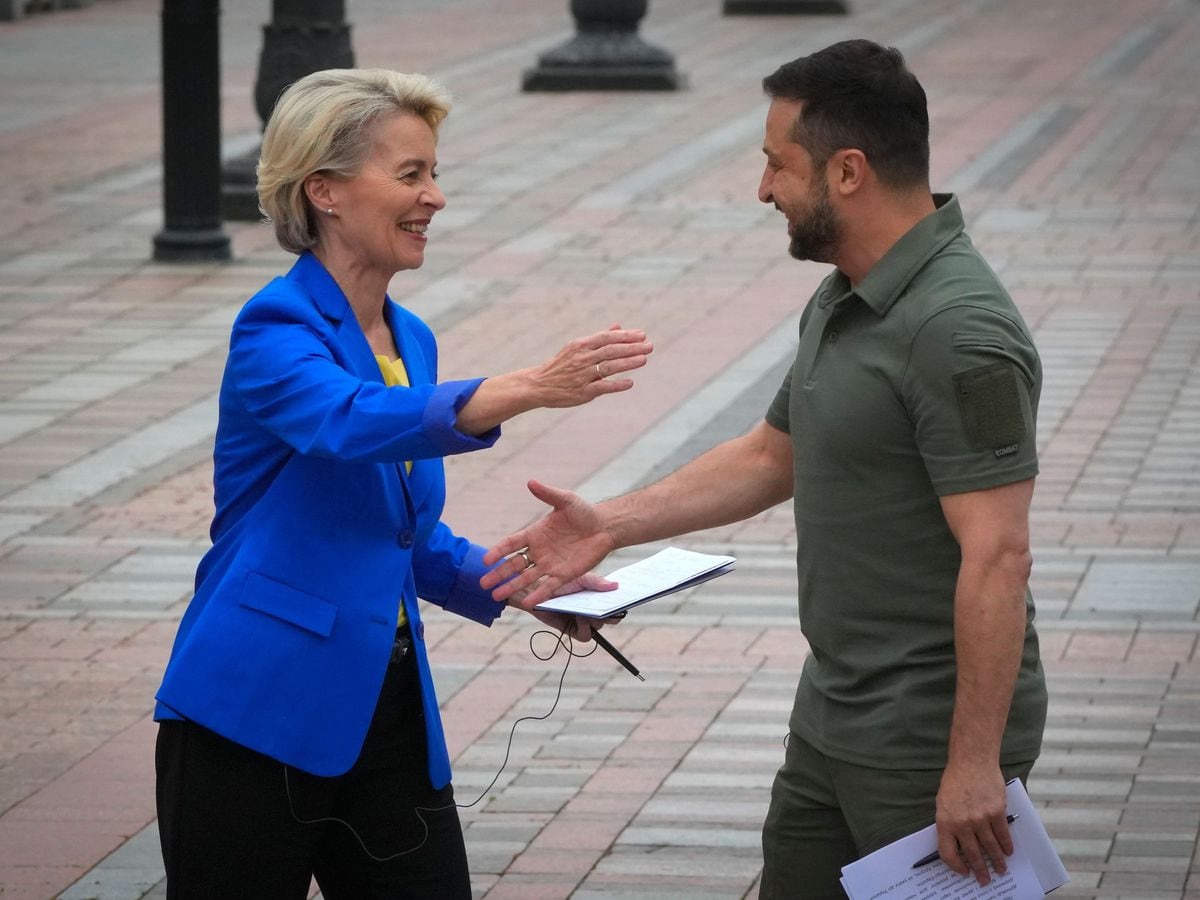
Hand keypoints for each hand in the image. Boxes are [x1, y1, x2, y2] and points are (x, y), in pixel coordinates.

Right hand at [482, 480, 614, 606]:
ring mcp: (550, 564)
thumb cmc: (584, 512)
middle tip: (483, 583)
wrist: (604, 526)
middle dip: (499, 574)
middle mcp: (539, 551)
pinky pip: (548, 586)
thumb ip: (548, 493)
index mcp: (535, 533)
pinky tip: (526, 602)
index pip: (511, 543)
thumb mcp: (565, 500)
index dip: (498, 551)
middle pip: (514, 564)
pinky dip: (537, 594)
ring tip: (496, 596)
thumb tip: (530, 482)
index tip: (485, 560)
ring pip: (526, 577)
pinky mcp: (564, 575)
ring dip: (512, 586)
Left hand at [508, 571, 617, 641]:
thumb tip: (616, 586)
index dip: (621, 604)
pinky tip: (579, 616)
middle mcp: (592, 611)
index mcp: (597, 598)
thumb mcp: (580, 578)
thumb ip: (597, 582)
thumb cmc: (559, 581)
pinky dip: (584, 627)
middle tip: (611, 609)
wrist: (535, 591)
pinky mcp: (571, 630)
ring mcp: (582, 622)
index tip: (626, 600)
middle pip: (611, 619)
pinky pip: (585, 635)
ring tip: (589, 611)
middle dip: (612, 615)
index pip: (614, 605)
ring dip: (596, 621)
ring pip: (598, 628)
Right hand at [528, 323, 651, 407]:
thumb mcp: (577, 347)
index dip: (625, 336)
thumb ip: (599, 338)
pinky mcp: (582, 392)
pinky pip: (602, 387)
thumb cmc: (562, 365)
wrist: (539, 385)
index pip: (606, 337)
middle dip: (631, 348)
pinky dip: (617, 384)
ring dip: (627, 363)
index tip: (643, 334)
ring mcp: (582, 375)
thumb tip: (619, 326)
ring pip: (608, 367)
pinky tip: (630, 382)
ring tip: (644, 359)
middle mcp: (582, 358)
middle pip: (610, 350)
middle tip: (650, 346)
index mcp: (581, 345)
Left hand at [935, 763, 1012, 884]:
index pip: (948, 853)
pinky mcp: (996, 812)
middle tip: (985, 879)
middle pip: (972, 854)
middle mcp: (962, 823)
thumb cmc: (955, 780)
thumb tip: (958, 843)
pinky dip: (1007, 845)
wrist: (972, 761)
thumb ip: (950, 823)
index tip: (964, 872)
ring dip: (997, 861)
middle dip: (980, 870)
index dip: (956, 866)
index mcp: (945, 822)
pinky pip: (1003, 834)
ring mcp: (980, 819)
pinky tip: (1008, 851)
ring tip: (1001, 869)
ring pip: (990, 847)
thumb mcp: (943, 803)